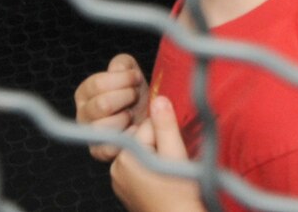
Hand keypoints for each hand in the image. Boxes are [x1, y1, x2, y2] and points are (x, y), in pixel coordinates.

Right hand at [75, 54, 147, 161]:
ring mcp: (89, 134)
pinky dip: (125, 138)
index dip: (122, 79)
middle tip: (135, 97)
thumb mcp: (131, 73)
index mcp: (86, 92)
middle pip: (102, 104)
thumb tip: (117, 70)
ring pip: (103, 127)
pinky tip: (134, 130)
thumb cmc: (137, 96)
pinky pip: (108, 147)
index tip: (136, 78)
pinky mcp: (99, 151)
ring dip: (124, 118)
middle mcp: (82, 113)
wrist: (149, 119)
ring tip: (132, 114)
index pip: (98, 84)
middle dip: (126, 98)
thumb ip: (122, 64)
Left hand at [109, 97, 205, 211]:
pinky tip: (164, 182)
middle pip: (144, 139)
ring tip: (171, 175)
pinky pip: (139, 169)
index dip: (167, 135)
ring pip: (143, 153)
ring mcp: (120, 182)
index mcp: (126, 157)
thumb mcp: (176, 156)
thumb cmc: (180, 198)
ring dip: (159, 157)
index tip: (176, 152)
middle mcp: (117, 169)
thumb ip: (166, 126)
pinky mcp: (127, 192)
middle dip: (162, 145)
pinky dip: (153, 170)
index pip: (148, 127)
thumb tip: (159, 99)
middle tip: (175, 164)